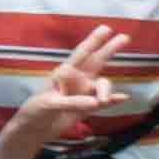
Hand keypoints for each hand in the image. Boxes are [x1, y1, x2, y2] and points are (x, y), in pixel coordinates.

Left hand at [4, 26, 125, 146]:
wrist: (33, 129)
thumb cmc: (36, 111)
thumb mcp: (50, 104)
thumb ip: (72, 101)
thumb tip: (98, 102)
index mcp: (64, 73)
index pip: (81, 53)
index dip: (94, 41)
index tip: (106, 29)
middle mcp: (76, 80)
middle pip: (97, 61)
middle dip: (110, 49)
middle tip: (125, 37)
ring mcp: (83, 94)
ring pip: (101, 85)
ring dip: (106, 91)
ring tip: (103, 101)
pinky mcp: (87, 109)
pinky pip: (103, 103)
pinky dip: (113, 101)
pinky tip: (124, 98)